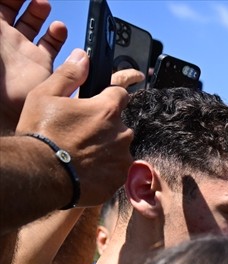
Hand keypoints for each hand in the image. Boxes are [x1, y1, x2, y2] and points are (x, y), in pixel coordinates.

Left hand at [0, 0, 67, 130]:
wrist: (4, 107)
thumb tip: (3, 2)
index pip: (0, 5)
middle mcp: (5, 39)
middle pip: (12, 9)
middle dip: (23, 0)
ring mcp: (22, 51)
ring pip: (31, 23)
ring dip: (39, 12)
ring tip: (43, 5)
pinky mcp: (40, 65)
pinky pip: (50, 45)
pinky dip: (57, 35)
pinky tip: (58, 28)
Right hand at [16, 49, 137, 207]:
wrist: (41, 173)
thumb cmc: (42, 133)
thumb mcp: (45, 96)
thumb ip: (68, 75)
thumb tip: (83, 57)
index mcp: (108, 109)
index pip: (120, 94)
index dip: (110, 96)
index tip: (102, 101)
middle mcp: (122, 133)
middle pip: (120, 123)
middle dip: (105, 126)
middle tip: (81, 133)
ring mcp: (123, 158)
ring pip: (119, 148)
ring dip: (106, 148)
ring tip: (82, 154)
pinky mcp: (120, 178)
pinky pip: (117, 170)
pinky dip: (106, 169)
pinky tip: (87, 169)